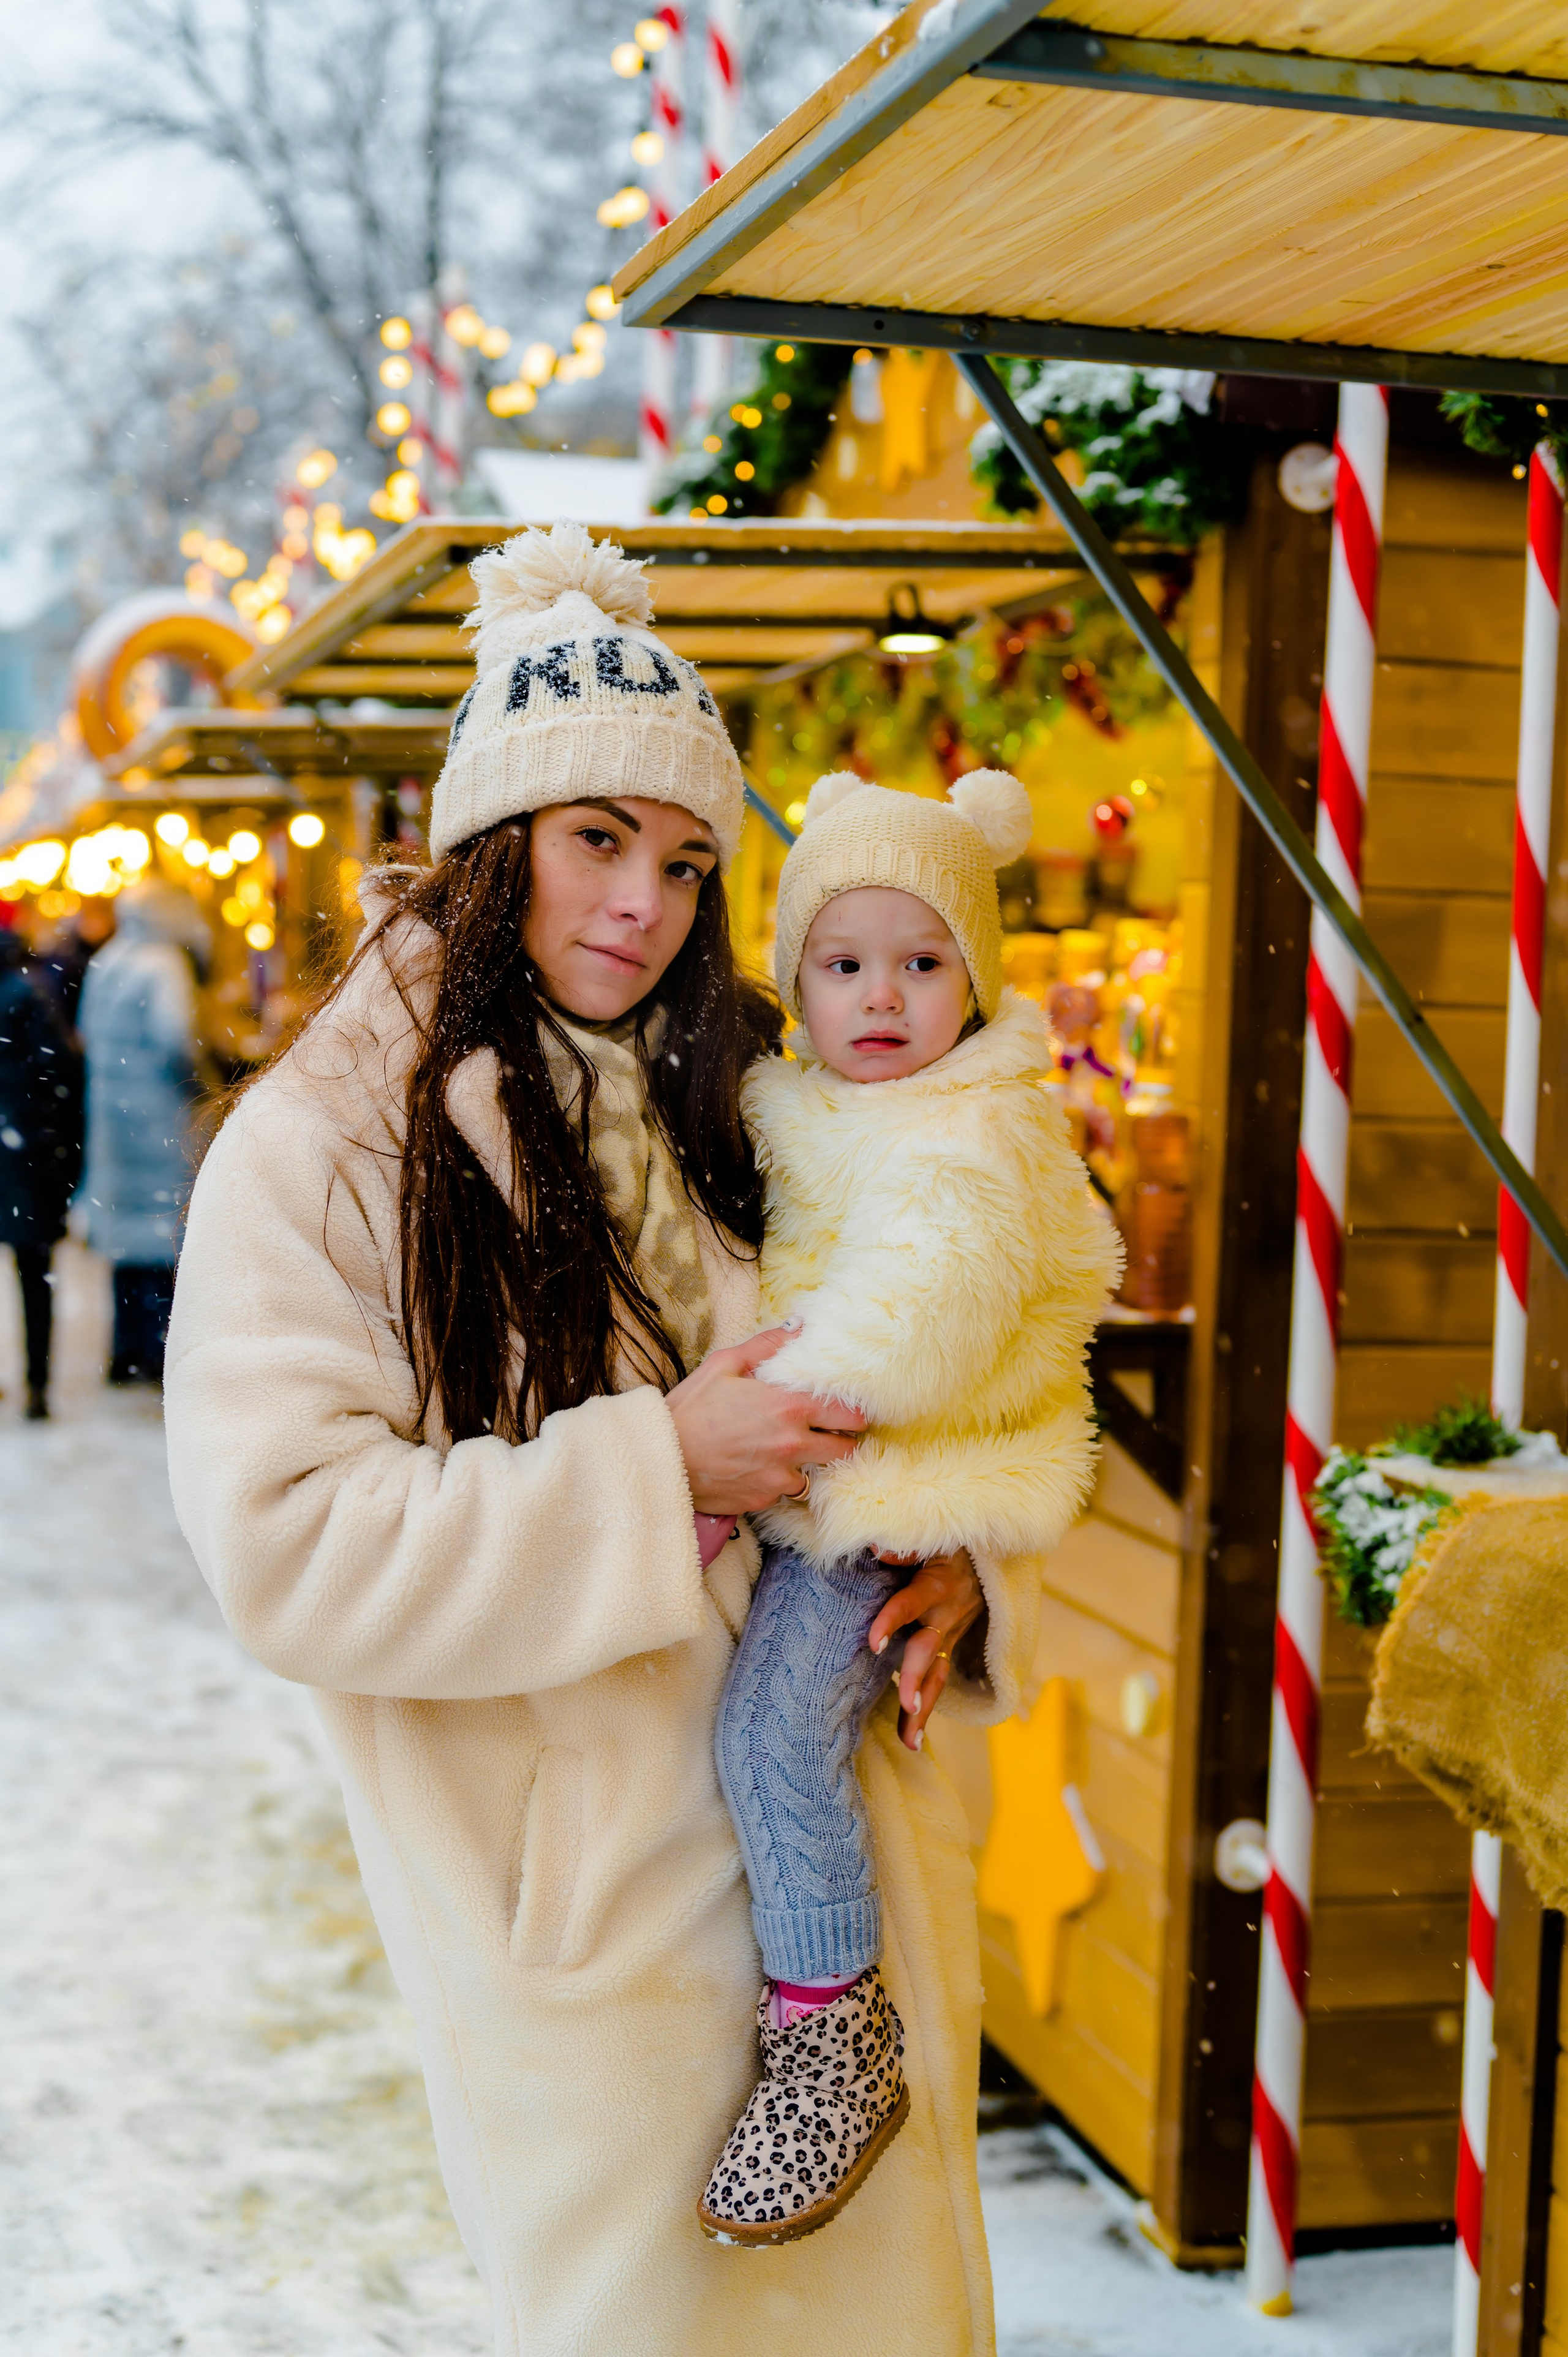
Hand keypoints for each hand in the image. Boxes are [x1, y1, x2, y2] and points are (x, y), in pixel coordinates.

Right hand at [666, 1327, 865, 1516]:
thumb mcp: (724, 1365)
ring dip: (806, 1464)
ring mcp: (779, 1477)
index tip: (848, 1412)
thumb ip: (766, 1346)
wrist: (660, 1458)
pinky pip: (784, 1491)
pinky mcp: (764, 1500)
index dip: (854, 1413)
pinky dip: (777, 1481)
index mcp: (789, 1407)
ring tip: (784, 1451)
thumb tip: (798, 1328)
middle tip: (827, 1433)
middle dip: (841, 1441)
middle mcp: (792, 1445)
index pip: (849, 1415)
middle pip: (845, 1449)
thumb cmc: (690, 1409)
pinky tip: (757, 1467)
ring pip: (815, 1474)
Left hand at [868, 1548, 984, 1751]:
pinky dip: (926, 1710)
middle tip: (907, 1702)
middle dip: (917, 1677)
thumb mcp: (932, 1538)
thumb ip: (904, 1545)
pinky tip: (911, 1739)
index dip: (892, 1621)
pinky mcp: (950, 1647)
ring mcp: (950, 1635)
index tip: (873, 1643)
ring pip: (937, 1675)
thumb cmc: (949, 1545)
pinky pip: (939, 1680)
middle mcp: (945, 1615)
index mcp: (934, 1586)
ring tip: (909, 1741)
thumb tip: (875, 1545)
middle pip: (928, 1649)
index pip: (909, 1604)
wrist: (986, 1558)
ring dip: (923, 1708)